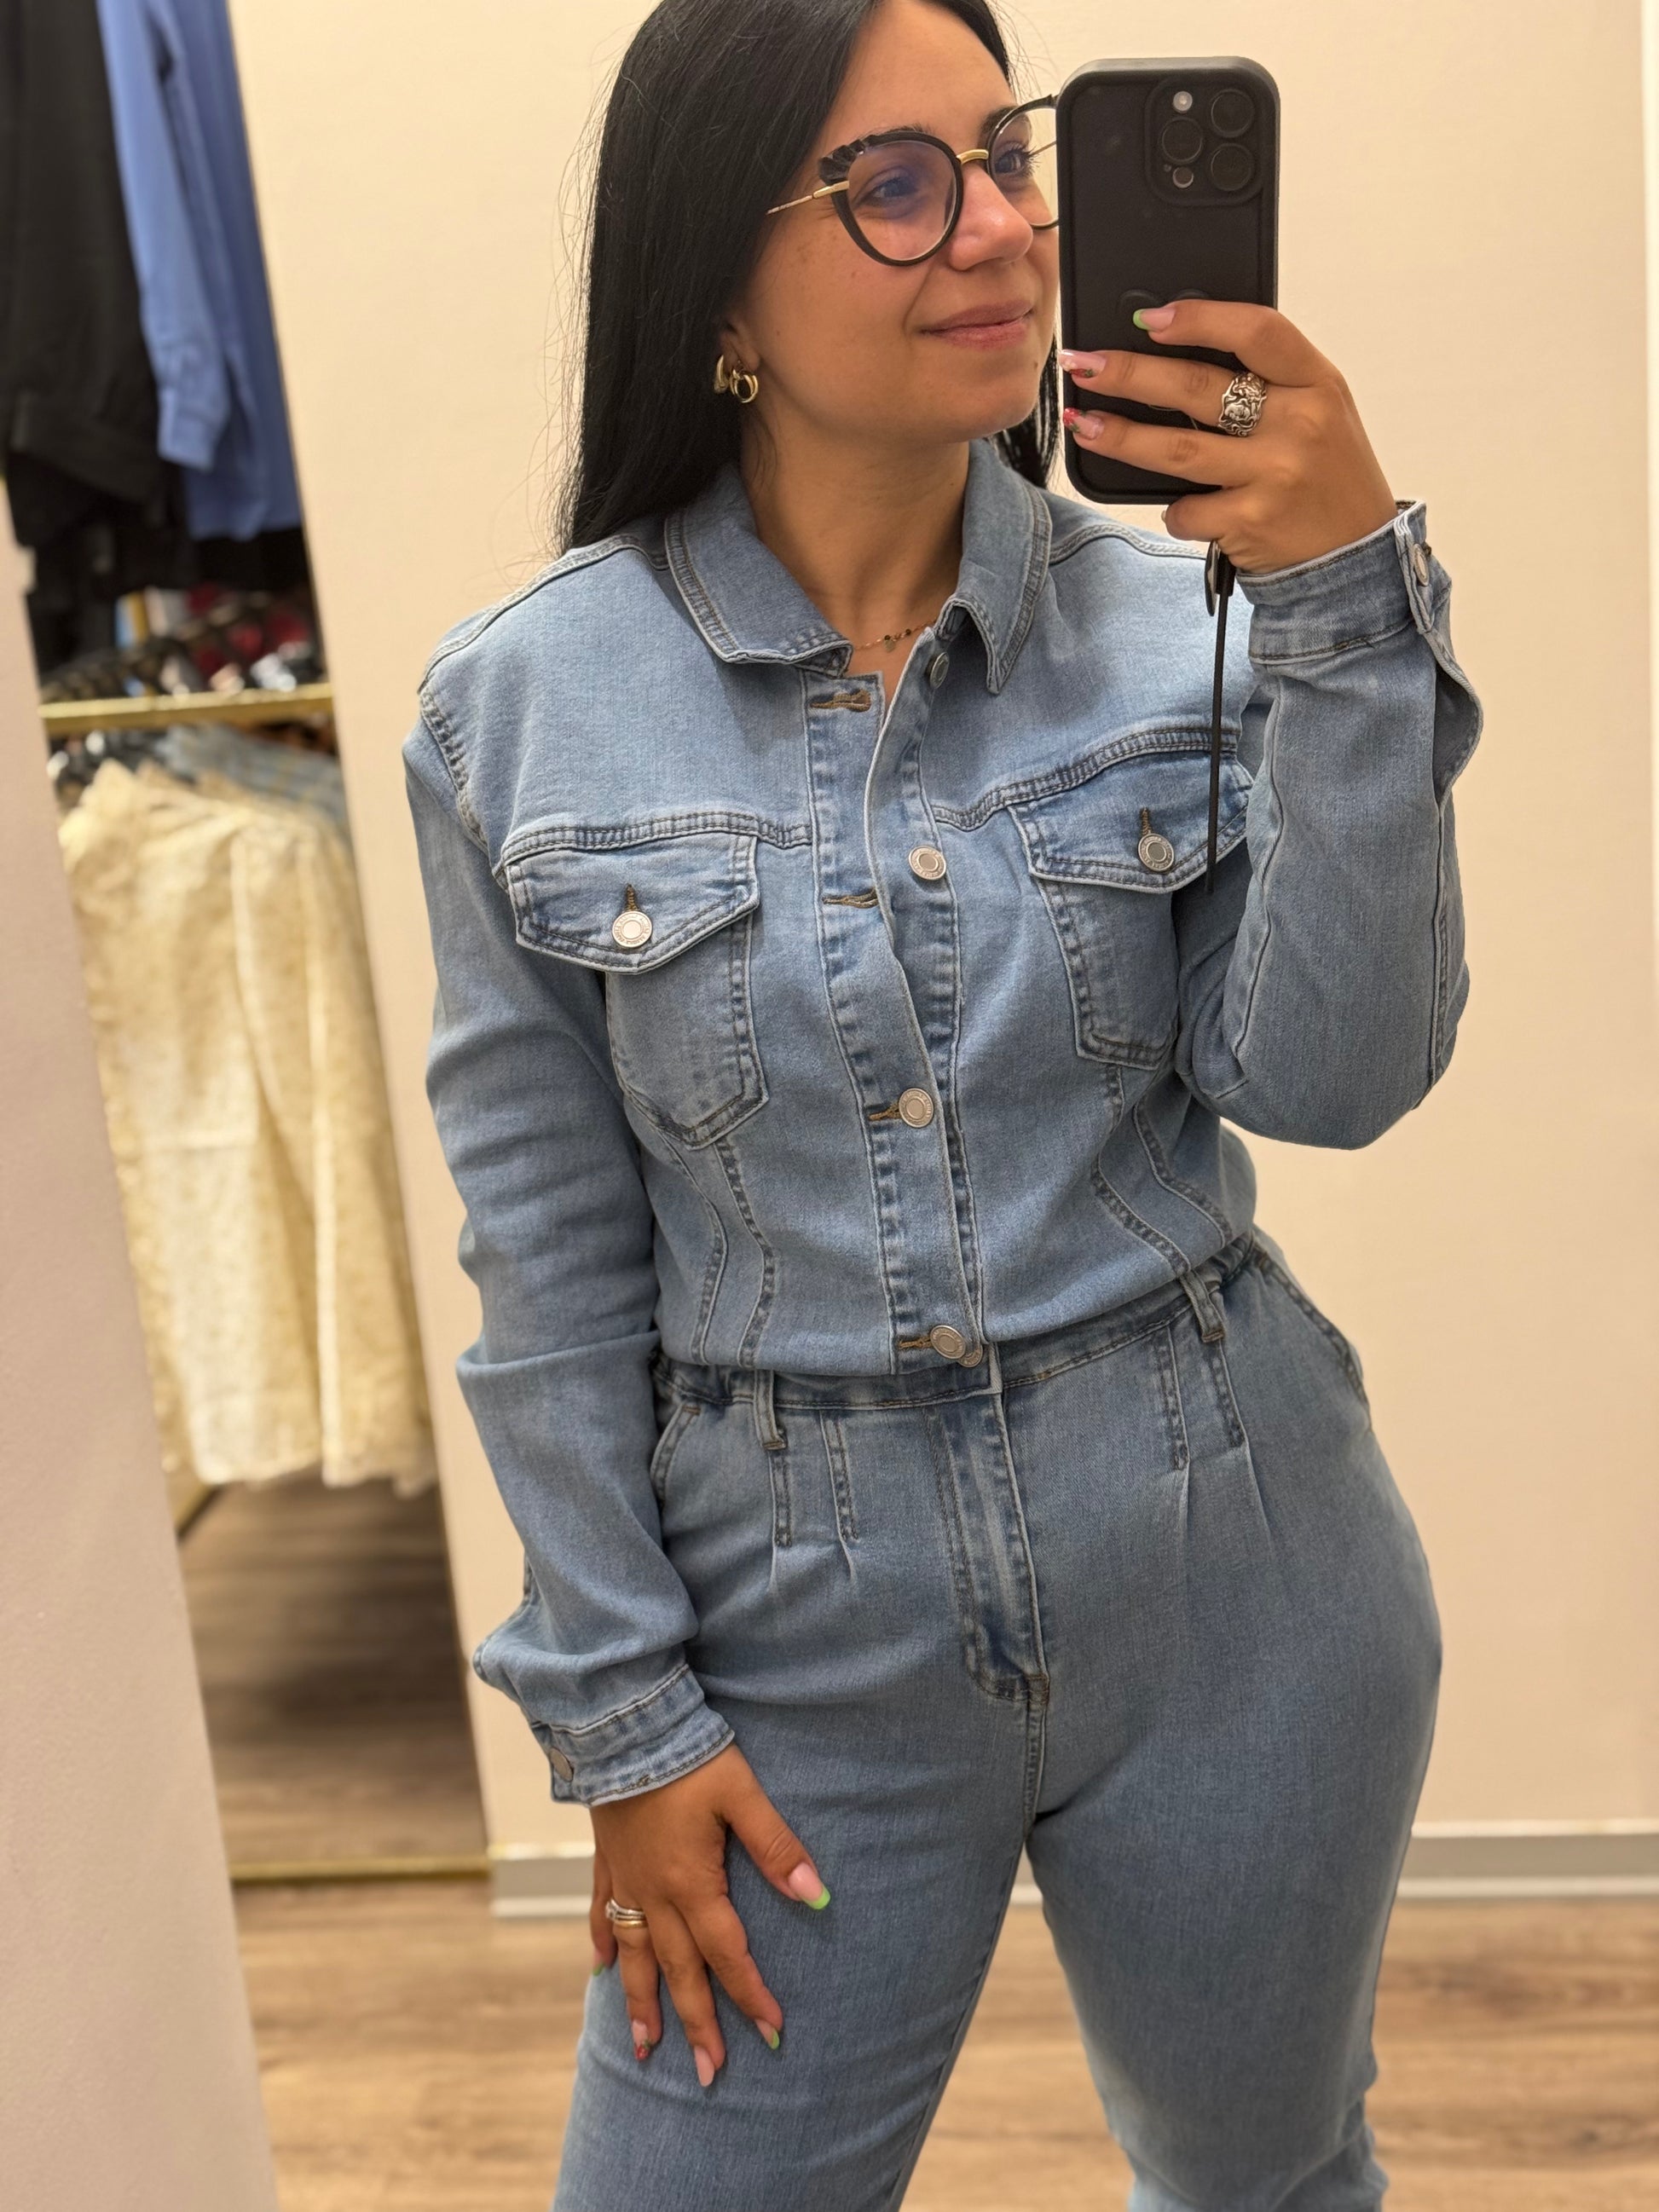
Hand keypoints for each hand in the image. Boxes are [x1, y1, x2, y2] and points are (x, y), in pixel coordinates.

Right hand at [587, 1741, 829, 2087]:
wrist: (624, 1725)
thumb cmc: (689, 1756)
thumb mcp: (742, 1795)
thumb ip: (777, 1847)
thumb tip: (817, 1896)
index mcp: (692, 1884)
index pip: (727, 1954)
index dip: (750, 1994)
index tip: (772, 2032)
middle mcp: (655, 1894)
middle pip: (678, 1971)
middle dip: (696, 2024)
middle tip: (708, 2074)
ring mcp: (626, 1879)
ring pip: (633, 1955)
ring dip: (641, 2003)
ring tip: (644, 2047)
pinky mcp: (607, 1858)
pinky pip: (602, 1913)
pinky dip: (603, 1945)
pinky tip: (600, 1971)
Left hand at [1059, 301, 1396, 573]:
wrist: (1356, 556)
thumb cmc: (1328, 477)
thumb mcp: (1321, 412)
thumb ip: (1271, 381)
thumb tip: (1181, 350)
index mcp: (1318, 383)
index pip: (1256, 330)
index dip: (1198, 318)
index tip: (1149, 318)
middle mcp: (1299, 424)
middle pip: (1197, 386)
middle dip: (1129, 373)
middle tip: (1083, 364)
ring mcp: (1275, 475)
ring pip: (1178, 449)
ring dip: (1121, 436)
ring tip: (1085, 424)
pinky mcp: (1252, 522)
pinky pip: (1188, 511)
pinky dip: (1174, 510)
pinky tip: (1172, 507)